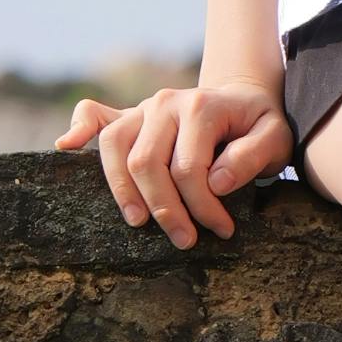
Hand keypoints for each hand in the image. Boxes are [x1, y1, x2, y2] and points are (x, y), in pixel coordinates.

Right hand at [53, 76, 293, 246]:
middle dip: (164, 209)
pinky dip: (78, 127)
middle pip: (146, 162)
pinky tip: (66, 146)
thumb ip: (251, 157)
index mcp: (202, 106)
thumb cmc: (259, 125)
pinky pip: (95, 114)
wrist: (244, 100)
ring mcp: (144, 106)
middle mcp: (167, 102)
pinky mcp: (131, 115)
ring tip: (140, 222)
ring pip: (115, 147)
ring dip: (123, 190)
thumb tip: (215, 183)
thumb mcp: (275, 139)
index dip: (202, 207)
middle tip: (185, 240)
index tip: (221, 230)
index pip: (188, 168)